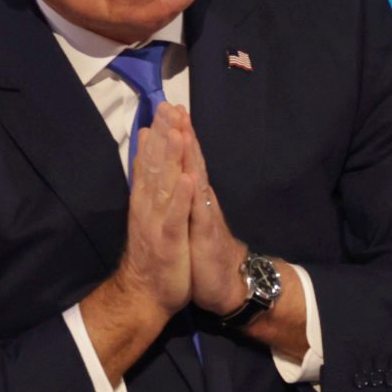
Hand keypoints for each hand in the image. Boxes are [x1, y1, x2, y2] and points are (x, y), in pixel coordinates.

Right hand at [118, 110, 194, 316]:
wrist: (145, 295)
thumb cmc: (152, 253)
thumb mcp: (150, 214)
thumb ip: (147, 182)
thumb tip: (144, 150)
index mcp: (146, 200)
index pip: (151, 161)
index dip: (158, 133)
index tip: (165, 106)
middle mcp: (148, 207)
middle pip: (156, 166)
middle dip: (162, 136)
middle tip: (167, 106)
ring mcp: (157, 224)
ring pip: (163, 186)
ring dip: (169, 159)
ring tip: (176, 132)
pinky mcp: (168, 242)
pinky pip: (174, 217)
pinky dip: (181, 199)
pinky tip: (189, 180)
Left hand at [149, 106, 246, 313]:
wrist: (226, 284)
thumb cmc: (204, 252)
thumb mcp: (190, 220)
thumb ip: (185, 197)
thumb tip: (179, 175)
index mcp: (192, 196)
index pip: (184, 160)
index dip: (175, 135)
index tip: (166, 110)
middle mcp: (200, 200)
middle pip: (192, 161)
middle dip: (183, 134)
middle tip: (174, 106)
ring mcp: (205, 215)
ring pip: (197, 179)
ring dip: (190, 155)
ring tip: (183, 129)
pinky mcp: (207, 235)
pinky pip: (200, 212)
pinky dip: (195, 194)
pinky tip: (192, 177)